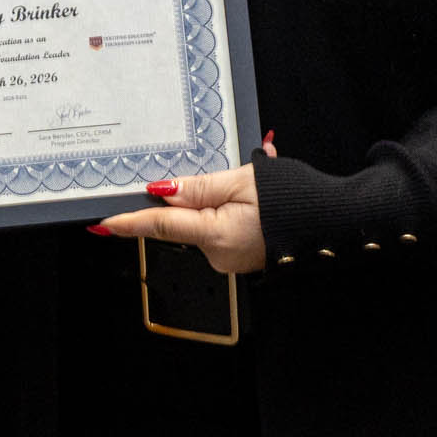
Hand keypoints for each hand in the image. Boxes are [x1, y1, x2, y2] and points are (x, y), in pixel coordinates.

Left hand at [93, 139, 277, 275]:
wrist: (334, 221)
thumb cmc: (294, 200)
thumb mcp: (242, 181)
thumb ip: (198, 187)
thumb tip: (162, 191)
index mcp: (215, 234)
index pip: (160, 225)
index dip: (128, 222)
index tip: (102, 223)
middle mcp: (219, 254)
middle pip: (184, 220)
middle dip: (190, 196)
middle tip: (222, 178)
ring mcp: (231, 258)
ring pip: (205, 222)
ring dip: (215, 199)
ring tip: (250, 184)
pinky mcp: (241, 256)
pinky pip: (222, 227)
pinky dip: (229, 208)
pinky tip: (254, 196)